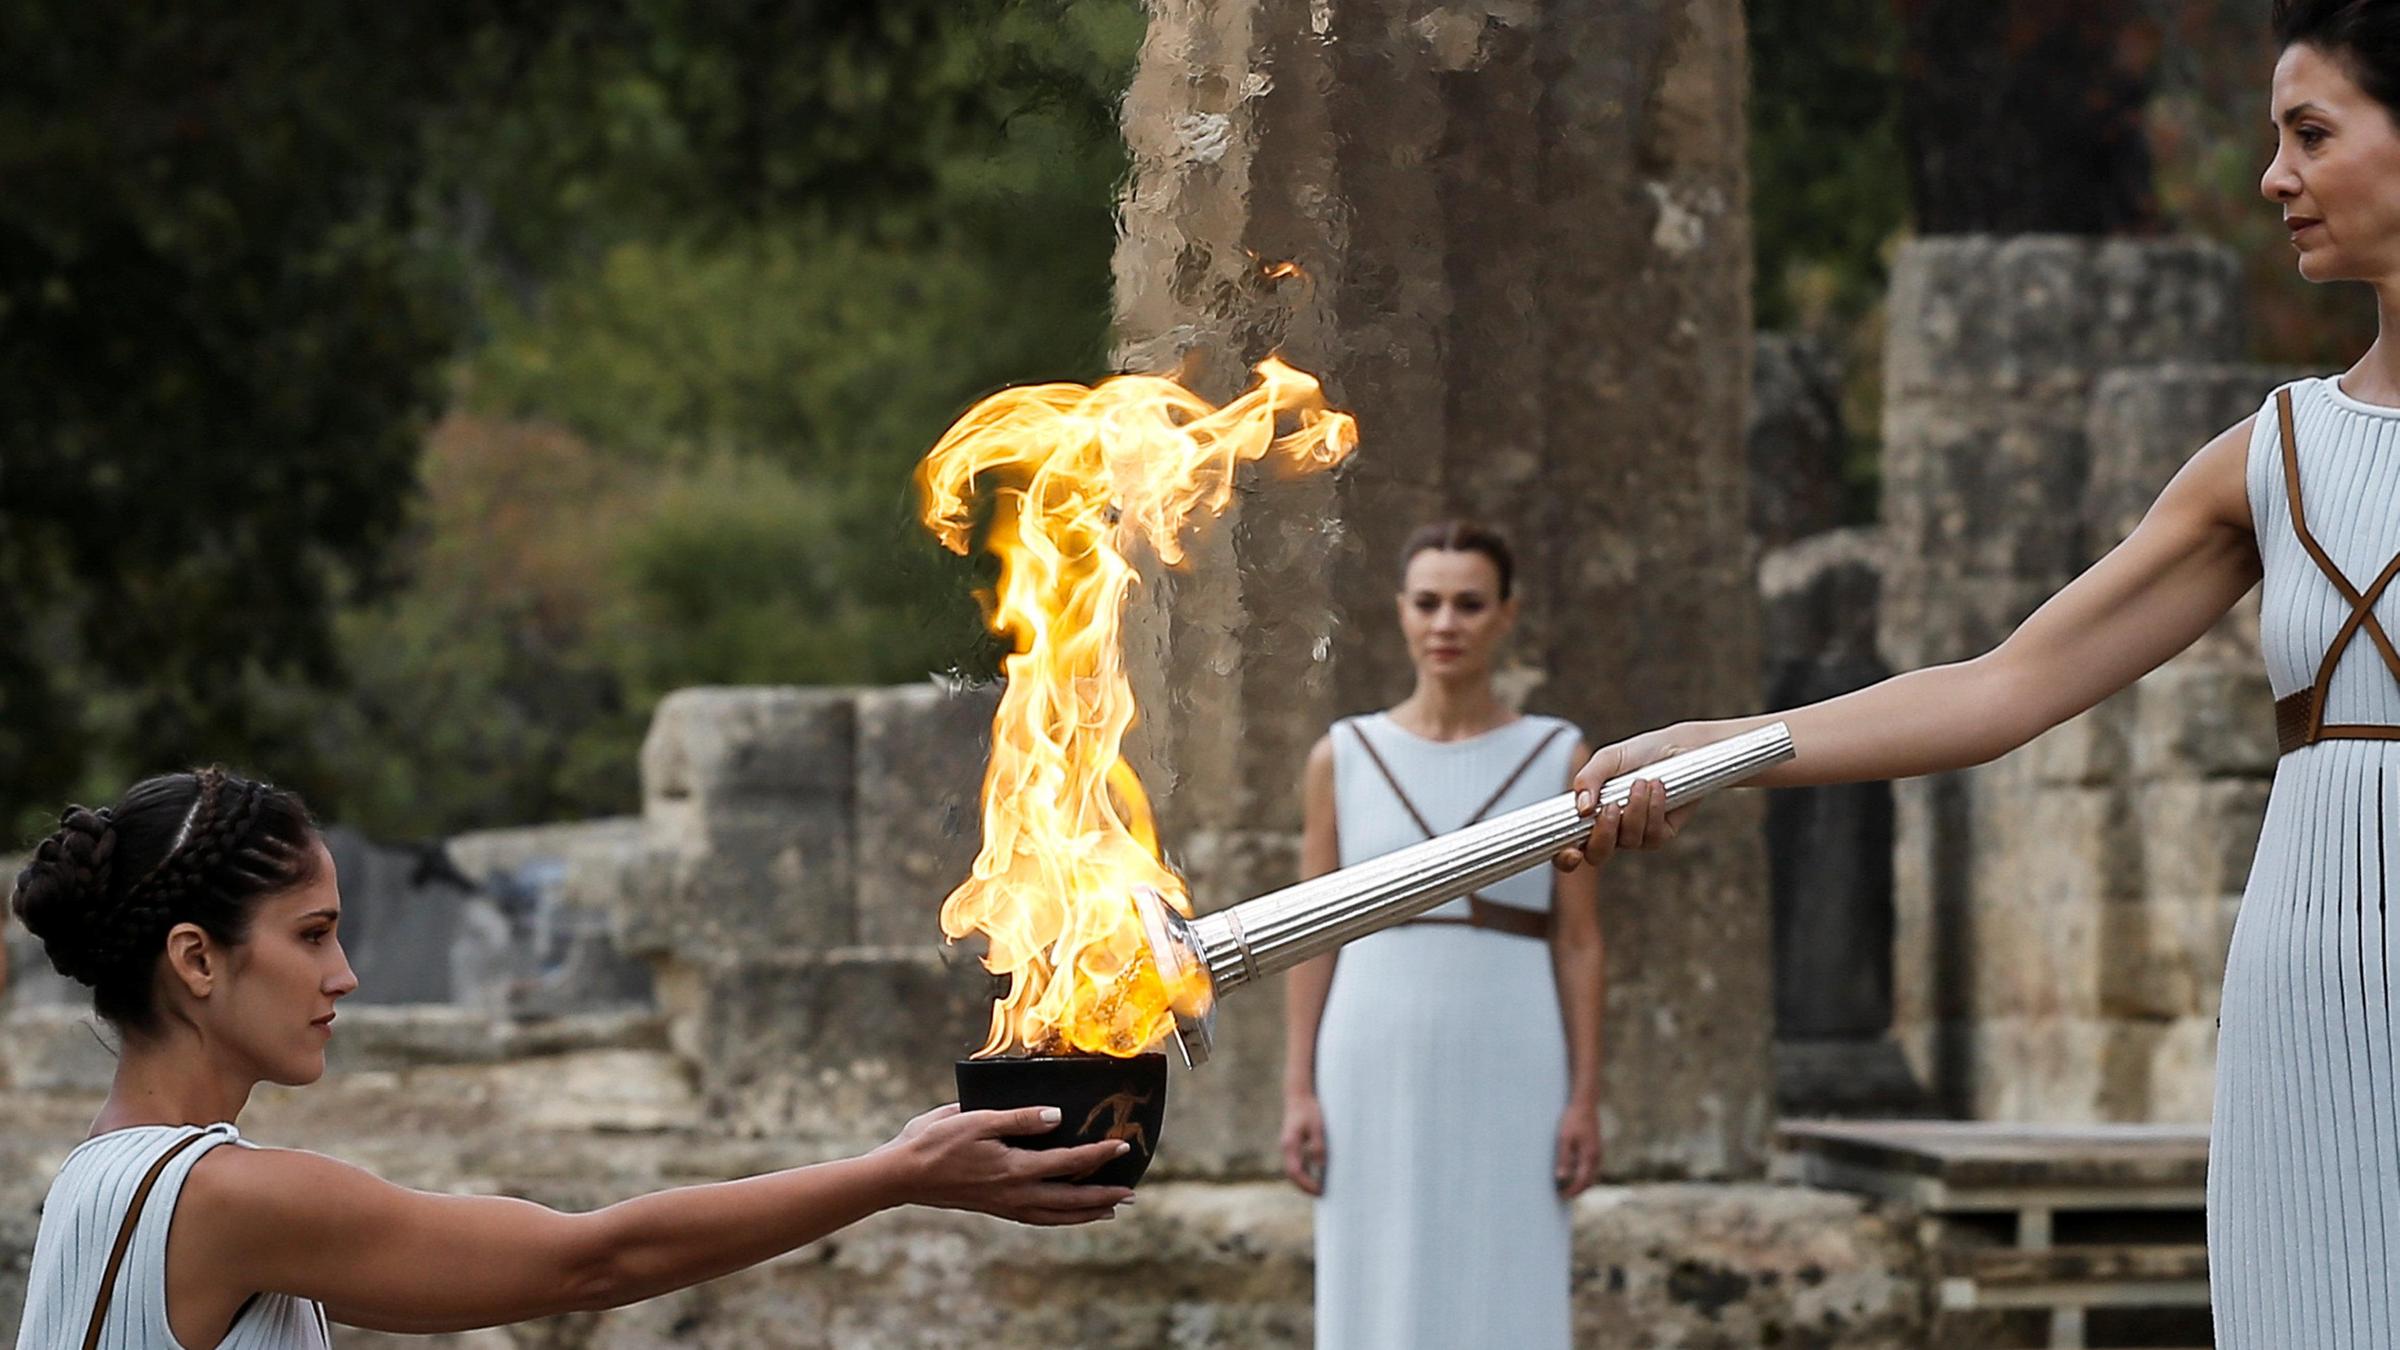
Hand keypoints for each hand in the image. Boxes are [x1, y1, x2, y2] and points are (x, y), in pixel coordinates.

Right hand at [878, 1104, 1132, 1225]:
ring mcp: (1005, 1204)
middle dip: (1103, 1195)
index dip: (1098, 1154)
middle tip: (1131, 1192)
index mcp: (1015, 1169)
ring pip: (1055, 1215)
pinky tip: (1063, 1212)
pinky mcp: (994, 1207)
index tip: (1122, 1146)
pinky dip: (1059, 1217)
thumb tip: (1058, 1117)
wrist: (903, 1175)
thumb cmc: (936, 1141)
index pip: (1068, 1162)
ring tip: (1109, 1209)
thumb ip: (1020, 1119)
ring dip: (1085, 1212)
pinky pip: (1037, 1217)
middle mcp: (1015, 1193)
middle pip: (1070, 1199)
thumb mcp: (978, 1119)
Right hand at [1280, 1094, 1327, 1195]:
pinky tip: (1315, 1176)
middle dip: (1304, 1187)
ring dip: (1303, 1181)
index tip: (1319, 1191)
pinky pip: (1296, 1164)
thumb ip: (1318, 1146)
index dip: (1306, 1184)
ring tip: (1319, 1189)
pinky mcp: (1292, 1145)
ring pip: (1293, 1170)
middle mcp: (1286, 1148)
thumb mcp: (1317, 1126)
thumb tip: (1320, 1166)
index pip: (1295, 1171)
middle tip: (1320, 1194)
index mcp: (1290, 1144)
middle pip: (1292, 1174)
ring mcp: (1288, 1147)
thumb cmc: (1309, 1110)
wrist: (1299, 1096)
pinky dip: (1304, 1173)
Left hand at [1554, 1102, 1601, 1197]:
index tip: (1561, 1196)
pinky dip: (1583, 1174)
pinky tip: (1571, 1172)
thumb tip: (1561, 1179)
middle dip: (1577, 1190)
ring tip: (1565, 1186)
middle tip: (1562, 1195)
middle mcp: (1597, 1157)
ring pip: (1592, 1175)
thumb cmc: (1572, 1120)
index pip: (1582, 1182)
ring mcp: (1598, 1153)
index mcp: (1589, 1156)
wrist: (1584, 1104)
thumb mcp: (1564, 1139)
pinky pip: (1591, 1168)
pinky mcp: (1595, 1148)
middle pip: (1589, 1182)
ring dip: (1581, 1183)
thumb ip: (1564, 1160)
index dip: (1572, 1191)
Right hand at [1555, 726, 1699, 870]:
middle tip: (1611, 806)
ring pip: (1628, 841)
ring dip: (1634, 809)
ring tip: (1640, 782)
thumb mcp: (1607, 760)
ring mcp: (1635, 835)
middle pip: (1597, 855)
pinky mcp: (1661, 834)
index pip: (1568, 846)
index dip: (1565, 858)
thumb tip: (1582, 808)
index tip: (1572, 853)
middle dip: (1603, 834)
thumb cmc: (1637, 754)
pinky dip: (1654, 809)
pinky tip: (1657, 787)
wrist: (1677, 747)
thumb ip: (1588, 779)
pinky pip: (1653, 835)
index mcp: (1588, 815)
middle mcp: (1610, 830)